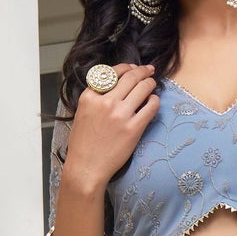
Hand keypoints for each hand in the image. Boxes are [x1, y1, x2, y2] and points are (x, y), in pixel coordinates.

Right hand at [62, 64, 159, 190]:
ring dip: (150, 83)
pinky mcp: (133, 129)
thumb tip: (114, 86)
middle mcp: (105, 102)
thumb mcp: (81, 114)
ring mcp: (120, 115)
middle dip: (143, 71)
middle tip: (149, 71)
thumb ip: (95, 98)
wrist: (86, 168)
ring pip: (143, 88)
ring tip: (152, 84)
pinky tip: (153, 102)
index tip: (134, 68)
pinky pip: (151, 107)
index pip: (112, 72)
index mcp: (90, 97)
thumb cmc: (82, 145)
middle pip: (130, 77)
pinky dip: (155, 101)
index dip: (127, 67)